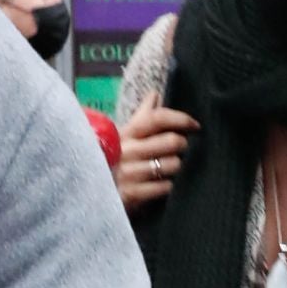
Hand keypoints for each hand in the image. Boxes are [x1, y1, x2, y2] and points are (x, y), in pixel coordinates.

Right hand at [114, 91, 197, 212]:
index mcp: (126, 133)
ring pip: (173, 164)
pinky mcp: (131, 194)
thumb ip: (142, 116)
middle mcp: (126, 150)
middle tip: (182, 150)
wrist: (91, 192)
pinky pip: (165, 187)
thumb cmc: (116, 161)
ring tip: (170, 169)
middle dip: (183, 145)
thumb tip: (155, 93)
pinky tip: (161, 185)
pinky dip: (168, 186)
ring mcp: (129, 173)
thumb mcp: (124, 137)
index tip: (195, 125)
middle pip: (171, 141)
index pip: (156, 118)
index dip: (180, 118)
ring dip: (177, 167)